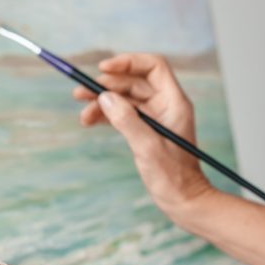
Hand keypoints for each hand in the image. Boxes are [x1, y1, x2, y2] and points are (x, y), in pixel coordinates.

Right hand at [73, 53, 214, 221]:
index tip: (103, 69)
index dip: (128, 63)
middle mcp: (165, 105)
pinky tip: (90, 121)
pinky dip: (106, 115)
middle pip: (133, 82)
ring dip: (102, 102)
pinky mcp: (145, 131)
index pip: (153, 67)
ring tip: (82, 113)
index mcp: (174, 102)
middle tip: (80, 93)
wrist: (184, 202)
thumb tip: (105, 97)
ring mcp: (155, 118)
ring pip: (124, 99)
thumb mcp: (147, 147)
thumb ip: (126, 120)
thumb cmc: (173, 177)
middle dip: (106, 85)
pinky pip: (123, 114)